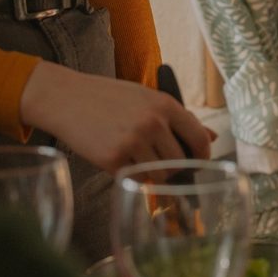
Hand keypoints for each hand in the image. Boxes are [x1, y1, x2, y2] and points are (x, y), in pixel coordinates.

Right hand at [19, 60, 212, 171]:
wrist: (66, 98)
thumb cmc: (109, 98)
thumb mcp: (147, 98)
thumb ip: (179, 118)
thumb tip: (211, 138)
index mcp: (165, 104)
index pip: (199, 138)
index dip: (203, 155)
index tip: (199, 161)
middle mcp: (152, 123)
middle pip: (180, 163)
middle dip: (174, 167)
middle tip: (158, 159)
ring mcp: (133, 142)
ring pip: (160, 175)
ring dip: (152, 172)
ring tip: (136, 156)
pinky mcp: (113, 159)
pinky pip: (135, 178)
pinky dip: (132, 174)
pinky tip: (120, 158)